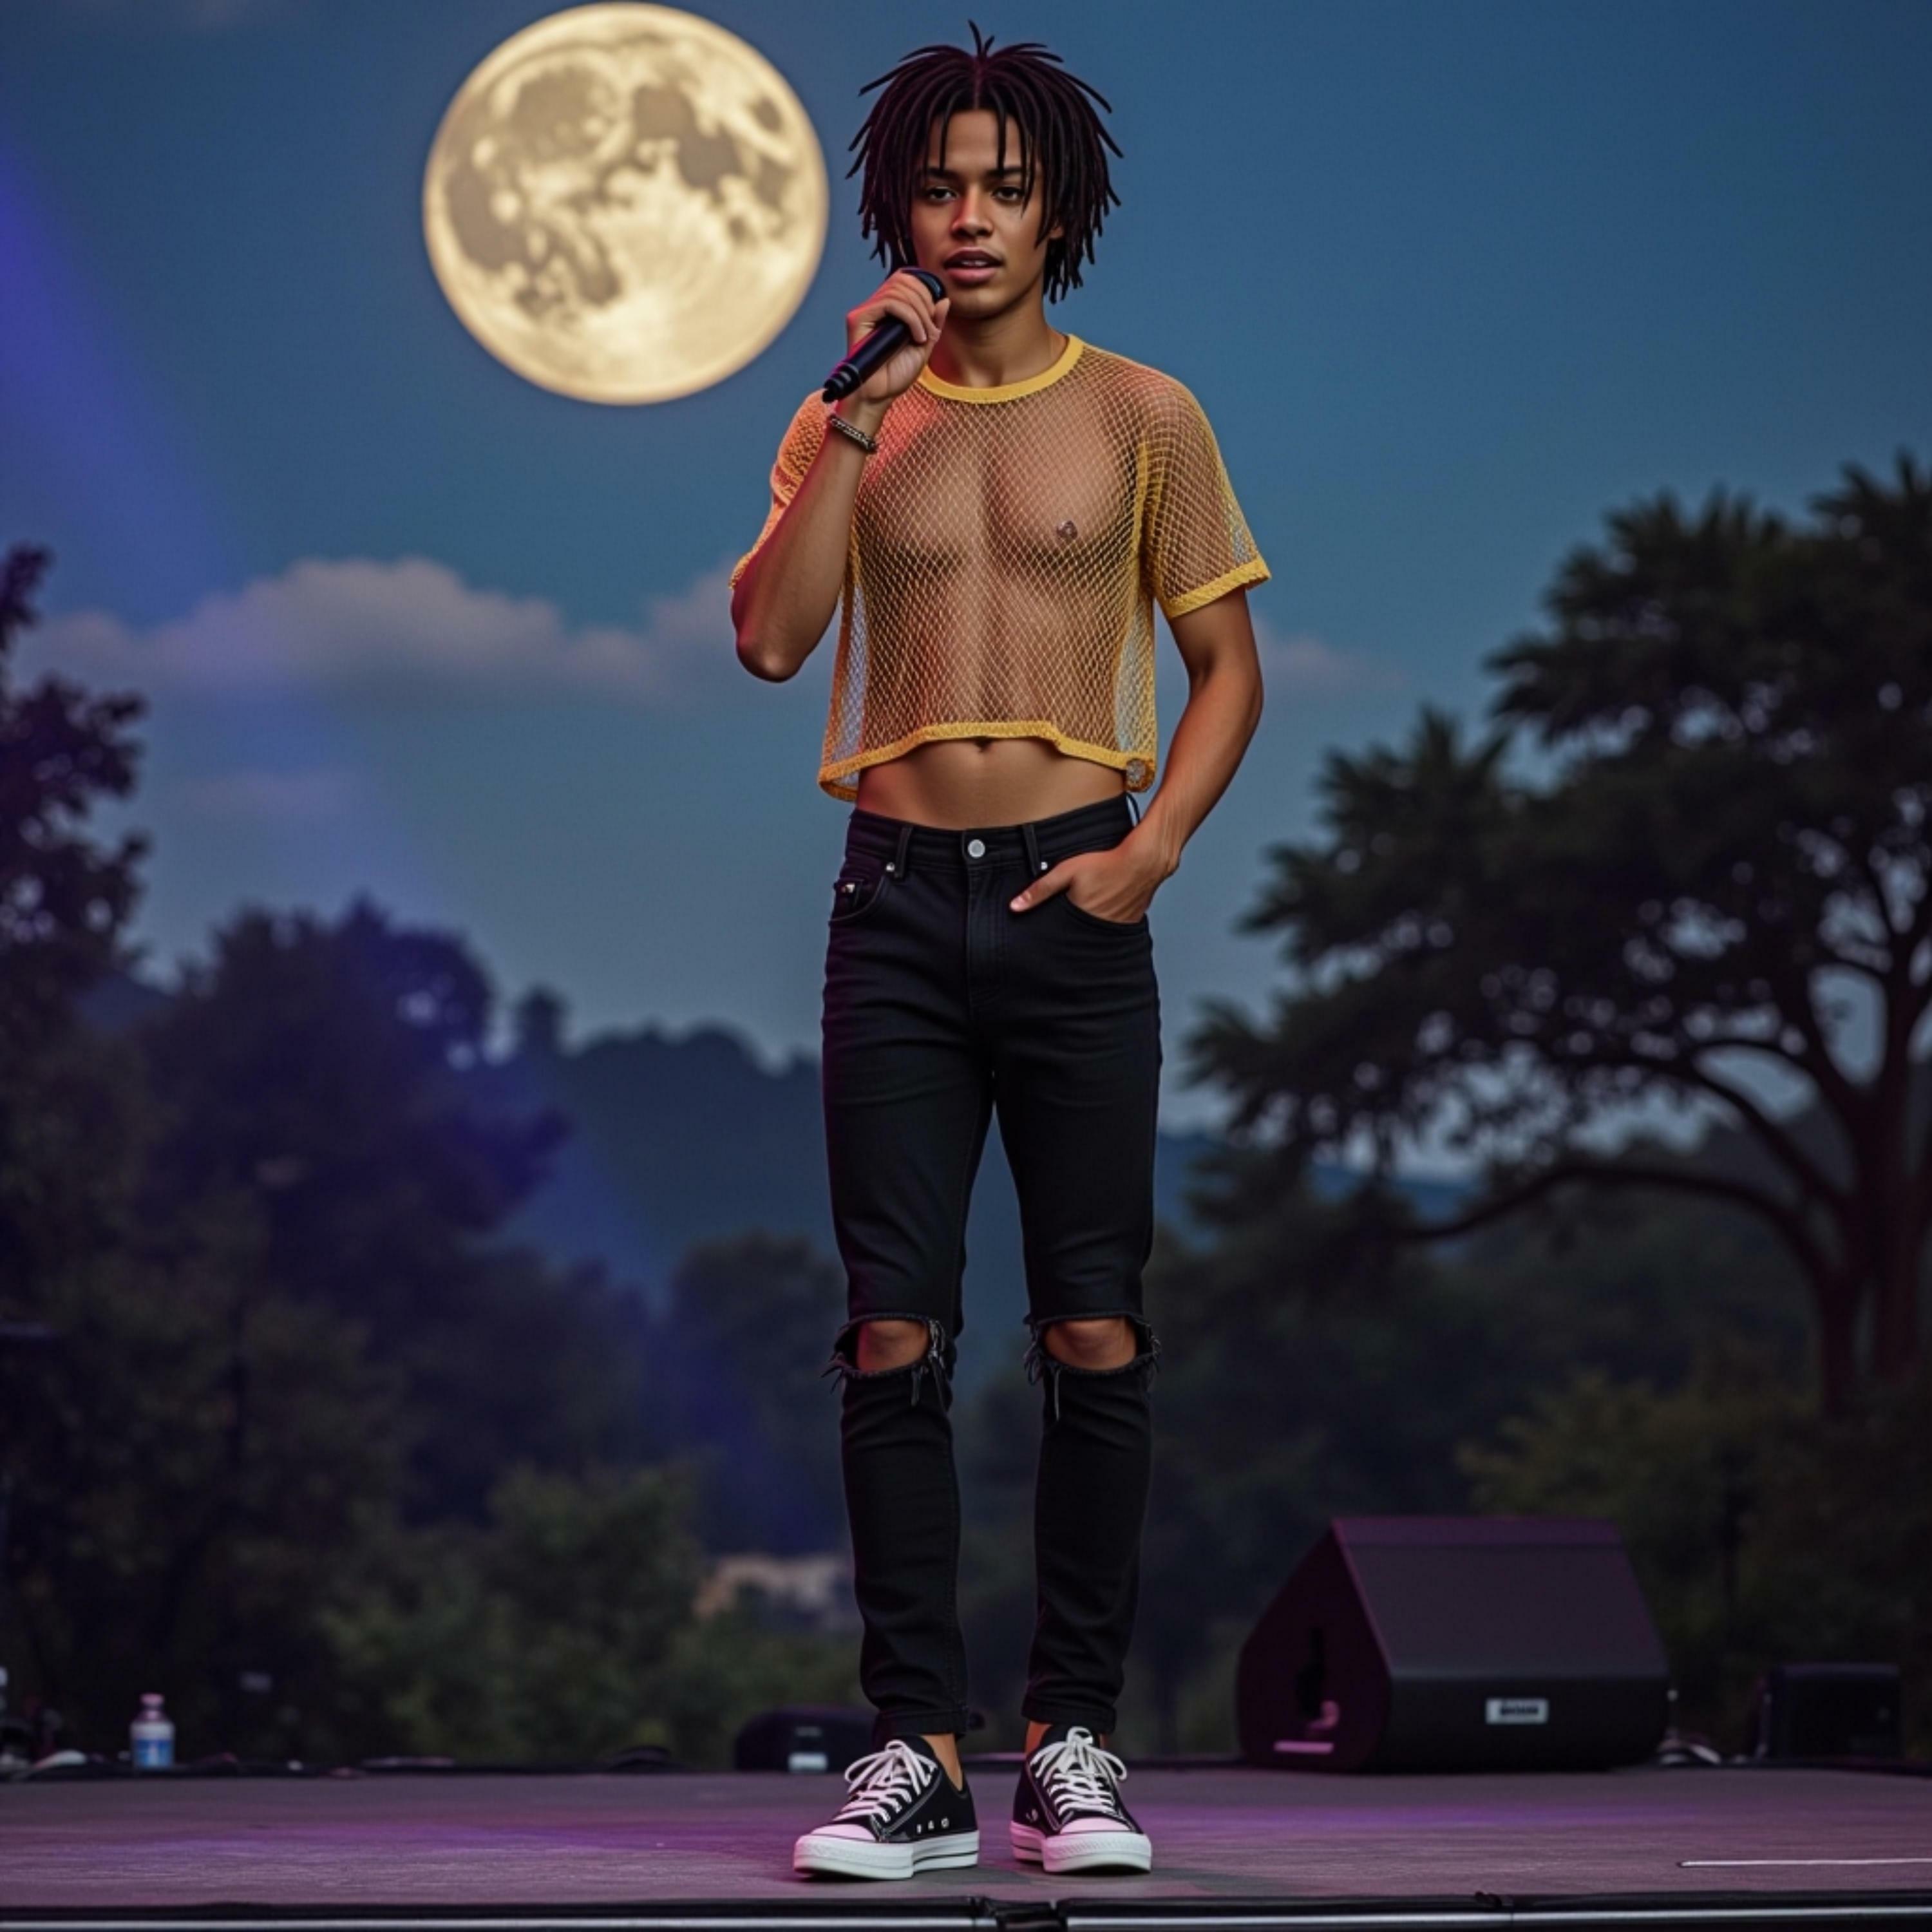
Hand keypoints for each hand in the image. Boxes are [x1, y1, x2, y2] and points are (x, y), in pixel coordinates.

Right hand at [845, 268, 949, 405]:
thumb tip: (944, 299)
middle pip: (904, 279)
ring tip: (924, 337)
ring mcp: (866, 311)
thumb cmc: (896, 375)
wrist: (879, 396)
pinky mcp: (858, 318)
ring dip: (920, 312)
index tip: (934, 319)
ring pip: (898, 289)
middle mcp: (876, 306)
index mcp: (889, 309)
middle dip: (925, 301)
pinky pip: (889, 303)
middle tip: (931, 329)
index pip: (906, 280)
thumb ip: (933, 323)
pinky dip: (910, 317)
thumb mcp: (924, 346)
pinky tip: (916, 337)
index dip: (925, 291)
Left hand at [1008, 837, 1171, 923]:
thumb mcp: (1066, 871)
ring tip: (1087, 917)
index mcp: (1078, 917)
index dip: (1052, 937)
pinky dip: (1106, 924)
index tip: (1045, 939)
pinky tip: (1105, 912)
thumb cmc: (1106, 863)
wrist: (1143, 862)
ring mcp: (1114, 927)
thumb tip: (1015, 906)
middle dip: (1069, 935)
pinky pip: (1112, 929)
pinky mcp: (1128, 923)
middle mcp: (1096, 927)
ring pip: (1095, 935)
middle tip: (1065, 928)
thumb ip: (1040, 890)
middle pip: (1076, 937)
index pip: (1059, 936)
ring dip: (1089, 930)